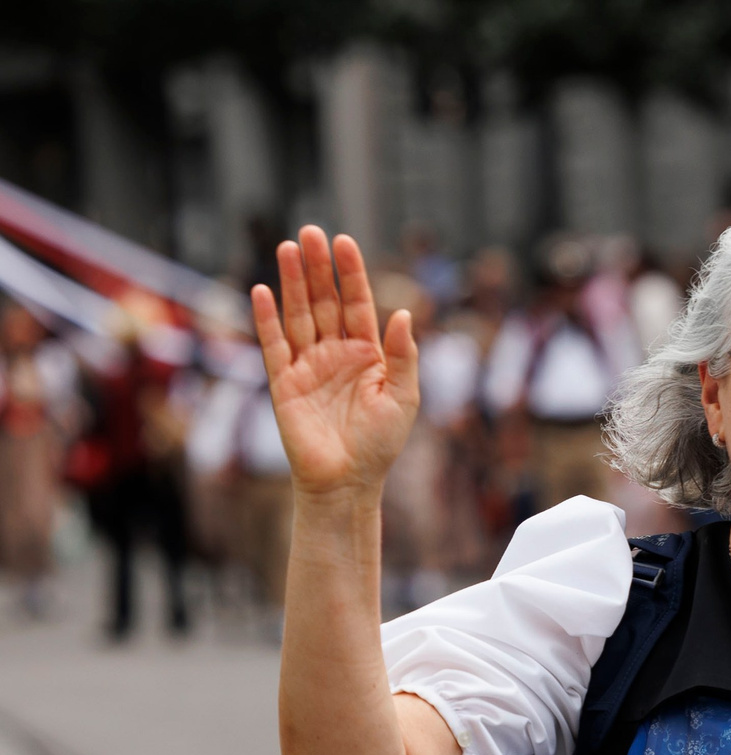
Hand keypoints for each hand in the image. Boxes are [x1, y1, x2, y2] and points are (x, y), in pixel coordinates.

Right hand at [251, 226, 418, 497]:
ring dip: (293, 282)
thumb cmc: (381, 444)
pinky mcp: (283, 383)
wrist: (348, 482)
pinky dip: (267, 319)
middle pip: (324, 301)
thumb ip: (403, 355)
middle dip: (318, 267)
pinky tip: (262, 290)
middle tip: (310, 232)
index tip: (344, 241)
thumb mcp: (403, 397)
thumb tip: (403, 312)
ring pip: (298, 314)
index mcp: (367, 354)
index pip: (357, 304)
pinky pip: (273, 345)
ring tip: (288, 247)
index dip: (351, 273)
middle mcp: (334, 354)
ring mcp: (307, 365)